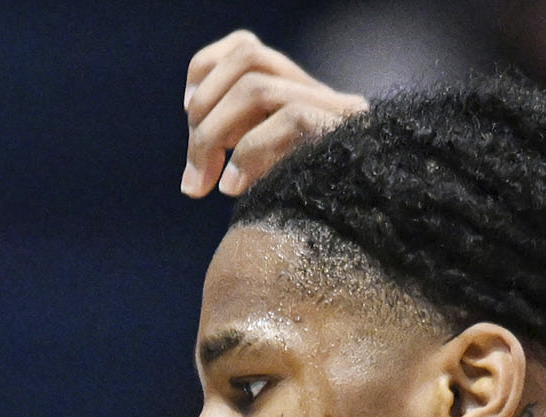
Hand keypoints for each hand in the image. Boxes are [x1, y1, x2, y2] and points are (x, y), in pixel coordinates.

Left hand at [182, 31, 365, 199]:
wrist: (357, 242)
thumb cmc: (302, 217)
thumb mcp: (259, 177)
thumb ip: (232, 150)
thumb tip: (193, 167)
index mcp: (297, 92)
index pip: (246, 45)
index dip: (207, 68)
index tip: (188, 111)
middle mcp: (318, 92)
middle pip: (248, 56)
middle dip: (204, 110)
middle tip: (193, 175)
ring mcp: (335, 110)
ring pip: (258, 88)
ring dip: (214, 135)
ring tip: (204, 184)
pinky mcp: (344, 132)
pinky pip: (290, 119)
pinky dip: (249, 152)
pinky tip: (233, 188)